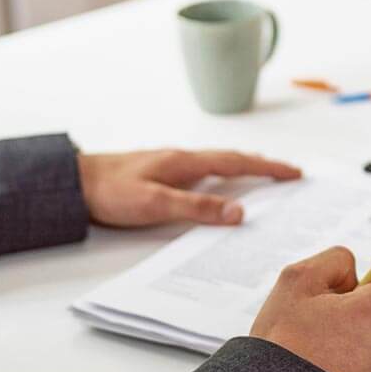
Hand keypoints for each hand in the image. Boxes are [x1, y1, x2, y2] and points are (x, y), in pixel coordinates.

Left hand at [76, 148, 299, 227]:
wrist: (74, 183)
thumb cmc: (111, 192)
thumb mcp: (156, 204)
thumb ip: (197, 208)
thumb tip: (238, 213)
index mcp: (186, 162)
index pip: (237, 162)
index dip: (268, 168)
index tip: (295, 173)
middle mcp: (182, 159)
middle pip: (232, 158)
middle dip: (263, 166)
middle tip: (289, 173)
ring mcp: (172, 165)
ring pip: (217, 163)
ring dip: (244, 168)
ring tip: (263, 175)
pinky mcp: (161, 173)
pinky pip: (203, 171)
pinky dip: (222, 175)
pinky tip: (218, 184)